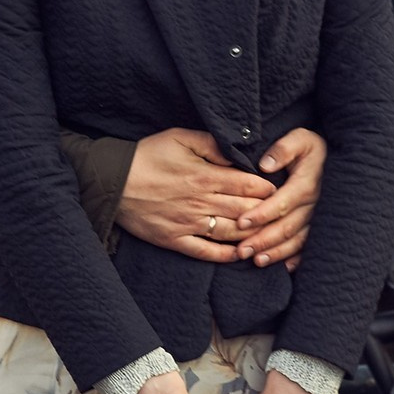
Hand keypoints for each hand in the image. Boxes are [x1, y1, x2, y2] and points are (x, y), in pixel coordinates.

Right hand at [117, 128, 277, 262]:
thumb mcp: (180, 137)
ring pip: (232, 233)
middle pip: (246, 211)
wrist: (112, 181)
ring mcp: (189, 224)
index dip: (268, 189)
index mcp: (206, 176)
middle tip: (282, 214)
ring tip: (267, 234)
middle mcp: (201, 203)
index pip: (249, 185)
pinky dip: (226, 255)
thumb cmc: (147, 155)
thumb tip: (237, 153)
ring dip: (253, 235)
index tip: (280, 189)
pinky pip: (206, 253)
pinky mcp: (175, 240)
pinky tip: (239, 254)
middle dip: (267, 213)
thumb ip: (212, 144)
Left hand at [233, 128, 325, 267]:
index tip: (240, 222)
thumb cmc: (312, 149)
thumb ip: (283, 149)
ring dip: (277, 252)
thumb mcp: (300, 138)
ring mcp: (320, 218)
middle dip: (263, 239)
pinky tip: (283, 267)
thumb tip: (264, 165)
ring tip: (256, 261)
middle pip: (286, 226)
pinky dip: (297, 258)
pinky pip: (310, 246)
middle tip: (242, 251)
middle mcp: (314, 205)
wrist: (339, 160)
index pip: (281, 203)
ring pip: (297, 240)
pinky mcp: (323, 227)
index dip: (261, 214)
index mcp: (306, 184)